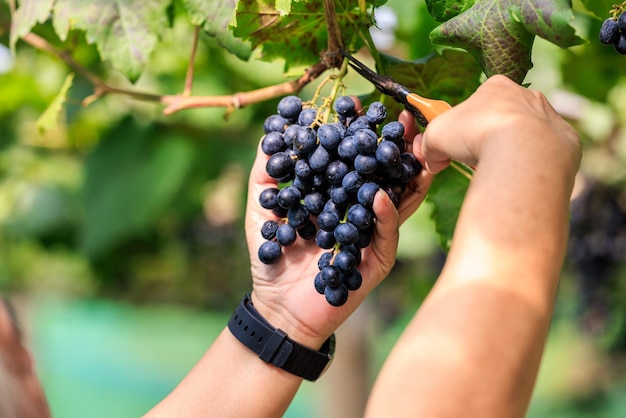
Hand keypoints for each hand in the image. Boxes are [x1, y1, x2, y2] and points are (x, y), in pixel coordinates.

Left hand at [244, 118, 431, 347]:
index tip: (359, 105)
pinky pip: (385, 234)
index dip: (357, 134)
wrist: (278, 307)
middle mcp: (360, 211)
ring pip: (398, 200)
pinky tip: (380, 194)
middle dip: (394, 145)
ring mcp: (373, 235)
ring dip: (406, 173)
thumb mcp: (262, 211)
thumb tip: (269, 135)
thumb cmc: (272, 259)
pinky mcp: (378, 260)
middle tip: (402, 117)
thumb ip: (265, 176)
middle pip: (383, 173)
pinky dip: (385, 215)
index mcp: (338, 196)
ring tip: (412, 145)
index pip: (353, 159)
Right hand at [415, 75, 580, 174]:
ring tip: (499, 171)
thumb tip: (432, 160)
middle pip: (502, 119)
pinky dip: (534, 166)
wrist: (523, 151)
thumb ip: (430, 145)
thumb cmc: (475, 134)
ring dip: (512, 153)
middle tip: (476, 161)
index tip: (455, 146)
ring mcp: (550, 117)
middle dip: (488, 140)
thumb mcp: (436, 136)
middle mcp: (527, 95)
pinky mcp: (566, 141)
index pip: (476, 103)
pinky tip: (523, 176)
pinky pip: (547, 154)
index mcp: (496, 86)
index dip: (462, 126)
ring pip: (526, 137)